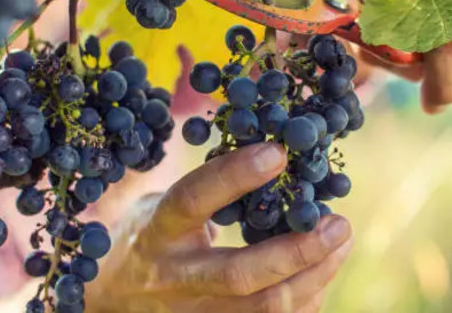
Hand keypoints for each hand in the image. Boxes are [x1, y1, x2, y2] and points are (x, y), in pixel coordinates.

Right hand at [85, 143, 352, 312]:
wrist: (111, 301)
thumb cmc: (148, 239)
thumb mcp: (160, 206)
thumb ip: (207, 191)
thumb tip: (277, 159)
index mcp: (157, 232)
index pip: (192, 201)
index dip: (234, 176)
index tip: (279, 153)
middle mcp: (174, 278)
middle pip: (239, 274)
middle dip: (297, 250)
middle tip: (339, 223)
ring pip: (262, 309)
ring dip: (314, 278)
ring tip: (340, 244)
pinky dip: (304, 301)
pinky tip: (321, 275)